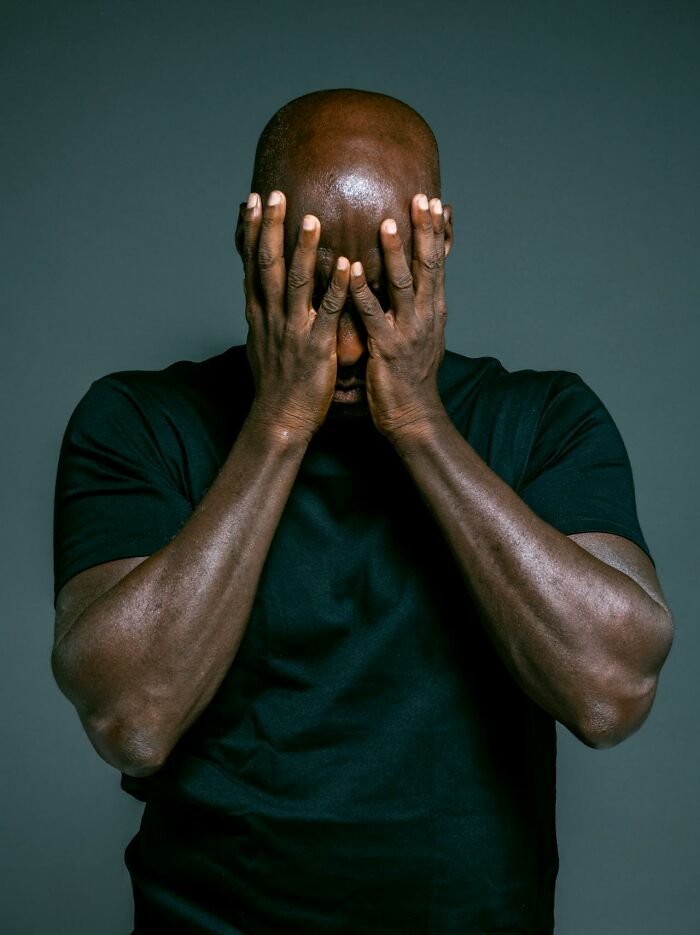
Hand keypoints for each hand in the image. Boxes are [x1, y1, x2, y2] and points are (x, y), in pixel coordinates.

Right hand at [242, 190, 349, 441]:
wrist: (280, 419)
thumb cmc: (277, 381)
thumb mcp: (263, 340)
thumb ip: (265, 311)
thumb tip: (260, 290)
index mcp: (259, 313)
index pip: (251, 264)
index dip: (251, 231)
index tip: (252, 201)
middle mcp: (271, 317)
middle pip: (267, 265)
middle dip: (270, 228)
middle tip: (275, 195)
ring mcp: (292, 331)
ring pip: (296, 284)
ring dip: (304, 250)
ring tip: (312, 218)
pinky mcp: (315, 348)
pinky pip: (327, 313)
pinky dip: (335, 288)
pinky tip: (345, 266)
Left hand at [347, 193, 447, 440]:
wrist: (413, 415)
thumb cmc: (412, 372)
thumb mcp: (424, 331)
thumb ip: (421, 301)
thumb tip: (420, 277)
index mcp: (434, 308)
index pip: (439, 262)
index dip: (437, 231)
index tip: (433, 199)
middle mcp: (426, 315)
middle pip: (428, 266)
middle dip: (424, 231)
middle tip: (419, 198)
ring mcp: (408, 331)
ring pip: (403, 286)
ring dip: (395, 255)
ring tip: (385, 224)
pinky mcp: (386, 348)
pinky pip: (373, 315)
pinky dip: (362, 291)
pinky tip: (351, 271)